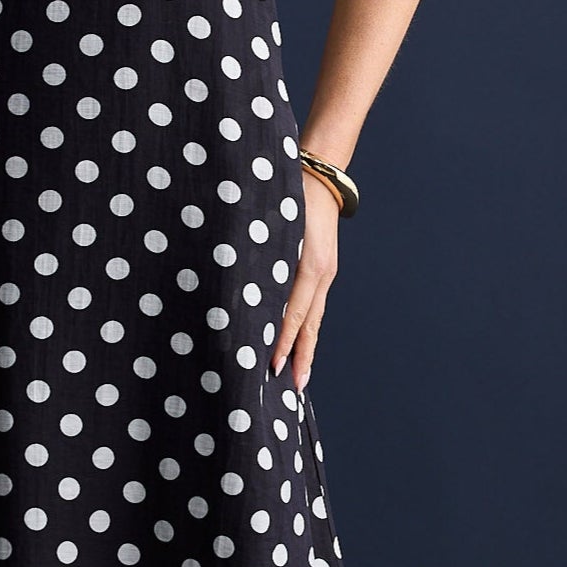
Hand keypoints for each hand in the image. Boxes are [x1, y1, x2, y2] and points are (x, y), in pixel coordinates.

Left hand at [271, 170, 341, 388]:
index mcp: (308, 266)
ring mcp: (325, 273)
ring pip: (314, 319)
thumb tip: (241, 290)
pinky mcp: (324, 270)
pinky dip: (307, 328)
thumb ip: (260, 258)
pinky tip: (300, 342)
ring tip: (300, 375)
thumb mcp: (272, 227)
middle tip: (296, 389)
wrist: (317, 177)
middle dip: (302, 358)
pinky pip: (315, 306)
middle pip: (310, 325)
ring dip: (306, 348)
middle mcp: (320, 274)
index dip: (284, 341)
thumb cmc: (287, 198)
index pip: (294, 313)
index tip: (273, 366)